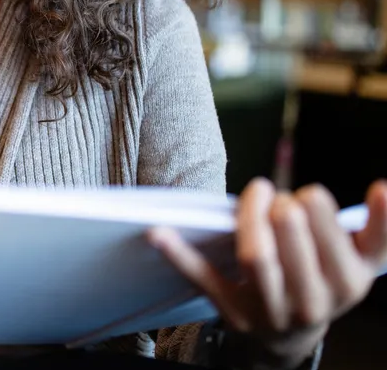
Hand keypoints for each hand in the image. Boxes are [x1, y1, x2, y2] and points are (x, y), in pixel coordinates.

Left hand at [148, 178, 386, 368]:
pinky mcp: (231, 308)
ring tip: (256, 193)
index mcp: (346, 284)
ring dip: (250, 220)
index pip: (335, 245)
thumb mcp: (363, 259)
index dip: (319, 214)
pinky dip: (178, 254)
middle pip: (292, 249)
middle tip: (278, 197)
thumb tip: (384, 188)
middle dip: (284, 213)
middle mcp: (310, 301)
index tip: (308, 193)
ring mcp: (268, 307)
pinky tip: (158, 230)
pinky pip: (203, 277)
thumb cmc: (327, 278)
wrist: (292, 335)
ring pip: (256, 259)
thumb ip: (379, 226)